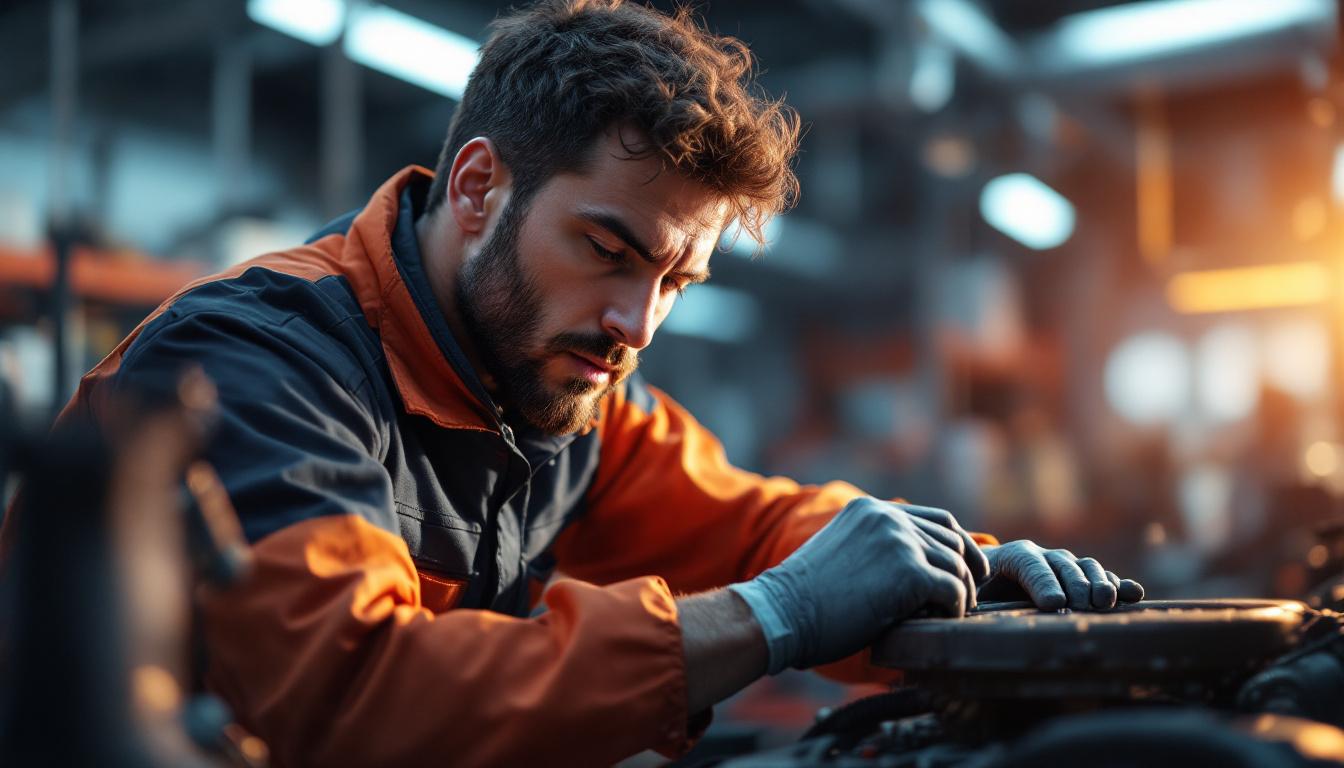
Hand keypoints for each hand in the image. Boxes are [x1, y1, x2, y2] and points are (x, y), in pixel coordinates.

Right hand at [728, 497, 986, 672]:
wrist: (780, 614)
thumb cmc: (805, 599)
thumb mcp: (843, 553)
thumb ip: (878, 549)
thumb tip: (923, 571)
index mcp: (871, 509)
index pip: (938, 520)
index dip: (959, 547)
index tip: (967, 572)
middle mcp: (888, 517)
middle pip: (953, 541)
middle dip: (966, 572)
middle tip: (963, 600)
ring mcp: (899, 542)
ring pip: (956, 567)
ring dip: (959, 594)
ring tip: (947, 615)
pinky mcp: (908, 573)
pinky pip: (953, 591)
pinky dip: (954, 610)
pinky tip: (938, 622)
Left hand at [976, 540, 1143, 609]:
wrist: (993, 579)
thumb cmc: (981, 591)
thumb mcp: (973, 592)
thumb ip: (974, 599)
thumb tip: (970, 611)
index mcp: (1011, 556)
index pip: (1029, 564)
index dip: (1043, 582)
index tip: (1054, 604)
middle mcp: (1042, 556)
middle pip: (1062, 565)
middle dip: (1074, 585)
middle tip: (1083, 605)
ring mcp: (1065, 564)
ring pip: (1085, 567)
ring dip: (1098, 583)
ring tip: (1105, 602)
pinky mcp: (1082, 577)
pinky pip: (1102, 577)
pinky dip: (1118, 585)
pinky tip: (1134, 594)